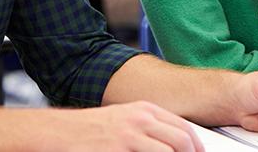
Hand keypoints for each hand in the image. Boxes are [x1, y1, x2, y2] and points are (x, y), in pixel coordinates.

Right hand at [43, 101, 203, 151]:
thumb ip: (148, 127)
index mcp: (145, 110)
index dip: (196, 146)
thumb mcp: (124, 119)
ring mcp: (130, 135)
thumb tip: (173, 143)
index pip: (184, 127)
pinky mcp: (119, 149)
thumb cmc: (91, 128)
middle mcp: (140, 119)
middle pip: (182, 141)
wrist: (61, 132)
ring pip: (170, 151)